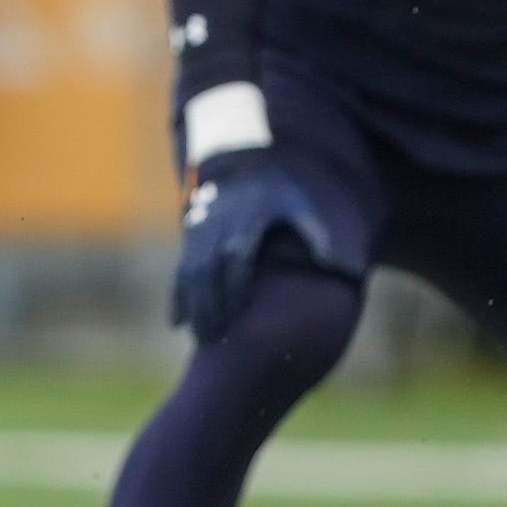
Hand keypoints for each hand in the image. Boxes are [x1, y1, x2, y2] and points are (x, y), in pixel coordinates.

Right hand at [169, 152, 337, 341]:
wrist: (242, 166)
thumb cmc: (279, 194)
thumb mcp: (300, 204)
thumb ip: (316, 232)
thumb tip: (329, 262)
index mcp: (244, 219)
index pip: (234, 255)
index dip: (233, 285)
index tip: (237, 315)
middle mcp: (216, 227)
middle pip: (207, 270)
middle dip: (208, 306)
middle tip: (214, 341)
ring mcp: (199, 233)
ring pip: (189, 274)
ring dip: (192, 307)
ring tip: (201, 340)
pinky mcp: (189, 241)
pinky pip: (179, 271)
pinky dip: (177, 297)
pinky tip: (177, 323)